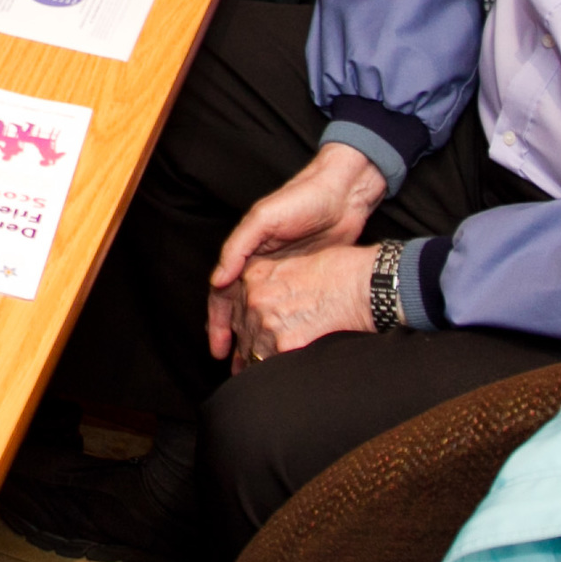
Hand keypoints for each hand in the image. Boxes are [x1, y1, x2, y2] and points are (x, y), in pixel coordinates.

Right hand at [206, 145, 384, 362]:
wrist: (344, 194)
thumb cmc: (301, 199)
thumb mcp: (263, 218)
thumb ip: (238, 247)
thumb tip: (217, 280)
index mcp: (246, 253)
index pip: (223, 294)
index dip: (217, 322)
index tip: (218, 348)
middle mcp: (262, 268)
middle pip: (241, 310)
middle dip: (235, 339)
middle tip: (236, 367)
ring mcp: (286, 276)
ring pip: (264, 314)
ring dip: (258, 338)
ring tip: (257, 364)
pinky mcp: (309, 281)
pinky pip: (292, 310)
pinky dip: (285, 329)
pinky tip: (287, 345)